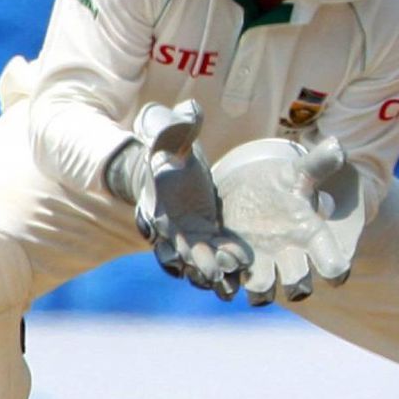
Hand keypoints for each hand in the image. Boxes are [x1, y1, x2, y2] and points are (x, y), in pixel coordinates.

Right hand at [108, 101, 250, 297]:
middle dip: (198, 266)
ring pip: (197, 261)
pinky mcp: (206, 234)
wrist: (167, 163)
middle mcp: (171, 226)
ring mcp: (188, 233)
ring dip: (211, 275)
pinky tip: (239, 277)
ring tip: (229, 290)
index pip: (163, 230)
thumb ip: (178, 127)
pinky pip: (215, 253)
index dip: (175, 244)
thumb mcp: (170, 136)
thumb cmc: (168, 149)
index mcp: (158, 205)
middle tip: (216, 277)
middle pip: (181, 252)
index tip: (188, 255)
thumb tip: (191, 108)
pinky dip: (224, 265)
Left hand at [222, 136, 358, 306]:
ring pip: (263, 293)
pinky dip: (225, 279)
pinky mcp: (235, 268)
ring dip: (255, 285)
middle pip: (299, 286)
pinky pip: (231, 286)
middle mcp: (289, 258)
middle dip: (295, 284)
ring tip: (241, 259)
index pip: (333, 262)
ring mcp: (261, 266)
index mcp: (312, 236)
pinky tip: (219, 259)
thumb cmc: (282, 184)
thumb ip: (318, 163)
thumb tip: (337, 145)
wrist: (250, 193)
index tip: (335, 270)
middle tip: (286, 269)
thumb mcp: (299, 172)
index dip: (336, 269)